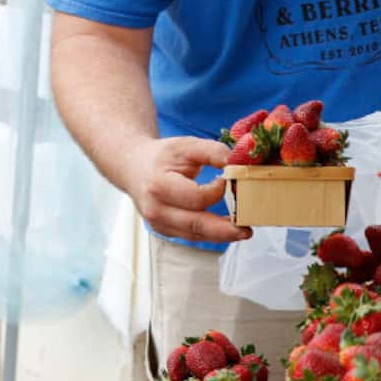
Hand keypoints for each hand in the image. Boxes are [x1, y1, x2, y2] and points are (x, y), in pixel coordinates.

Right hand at [126, 136, 251, 244]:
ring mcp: (158, 223)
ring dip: (221, 235)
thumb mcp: (185, 146)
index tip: (228, 181)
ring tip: (242, 231)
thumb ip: (211, 151)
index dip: (216, 191)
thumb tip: (236, 162)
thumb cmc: (161, 156)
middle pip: (195, 224)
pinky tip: (225, 228)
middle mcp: (156, 209)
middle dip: (224, 230)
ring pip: (194, 234)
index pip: (195, 197)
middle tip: (247, 230)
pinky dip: (209, 233)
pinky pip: (190, 235)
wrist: (133, 167)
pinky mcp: (164, 229)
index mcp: (159, 185)